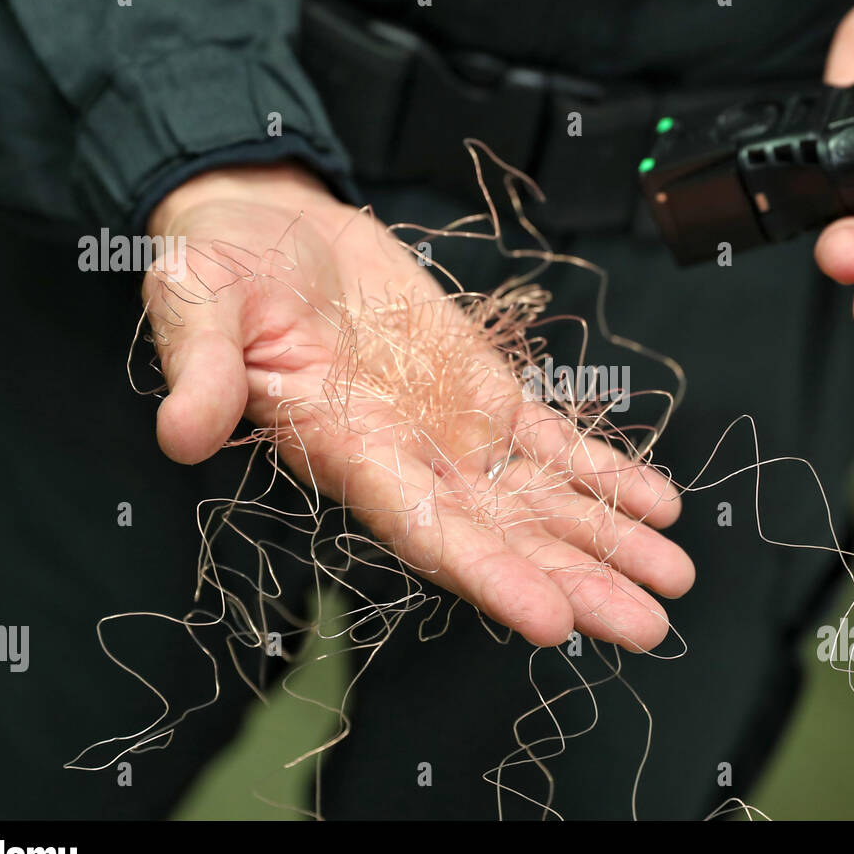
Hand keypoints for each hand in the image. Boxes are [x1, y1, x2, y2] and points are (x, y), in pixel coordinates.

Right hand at [144, 163, 692, 649]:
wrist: (270, 227)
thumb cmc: (219, 270)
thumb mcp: (197, 305)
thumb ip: (201, 372)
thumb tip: (180, 436)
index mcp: (344, 450)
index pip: (422, 531)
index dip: (488, 576)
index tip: (552, 622)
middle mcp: (408, 458)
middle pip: (502, 536)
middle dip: (575, 582)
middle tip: (645, 626)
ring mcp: (451, 428)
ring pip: (539, 498)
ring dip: (607, 537)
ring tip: (673, 575)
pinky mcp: (481, 390)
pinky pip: (552, 440)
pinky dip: (604, 470)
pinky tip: (657, 501)